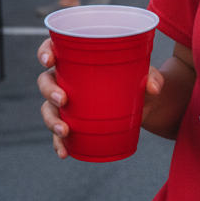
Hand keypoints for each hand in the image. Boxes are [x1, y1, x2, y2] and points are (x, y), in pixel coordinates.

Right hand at [37, 38, 164, 158]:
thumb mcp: (147, 75)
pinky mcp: (74, 122)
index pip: (55, 49)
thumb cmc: (139, 79)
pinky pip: (59, 133)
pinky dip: (59, 143)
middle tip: (62, 100)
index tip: (48, 59)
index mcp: (80, 59)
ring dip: (52, 120)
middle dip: (49, 90)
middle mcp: (68, 79)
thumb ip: (152, 77)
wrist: (145, 103)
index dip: (46, 51)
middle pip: (46, 80)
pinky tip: (64, 152)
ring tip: (65, 131)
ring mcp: (68, 102)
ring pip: (49, 108)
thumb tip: (153, 87)